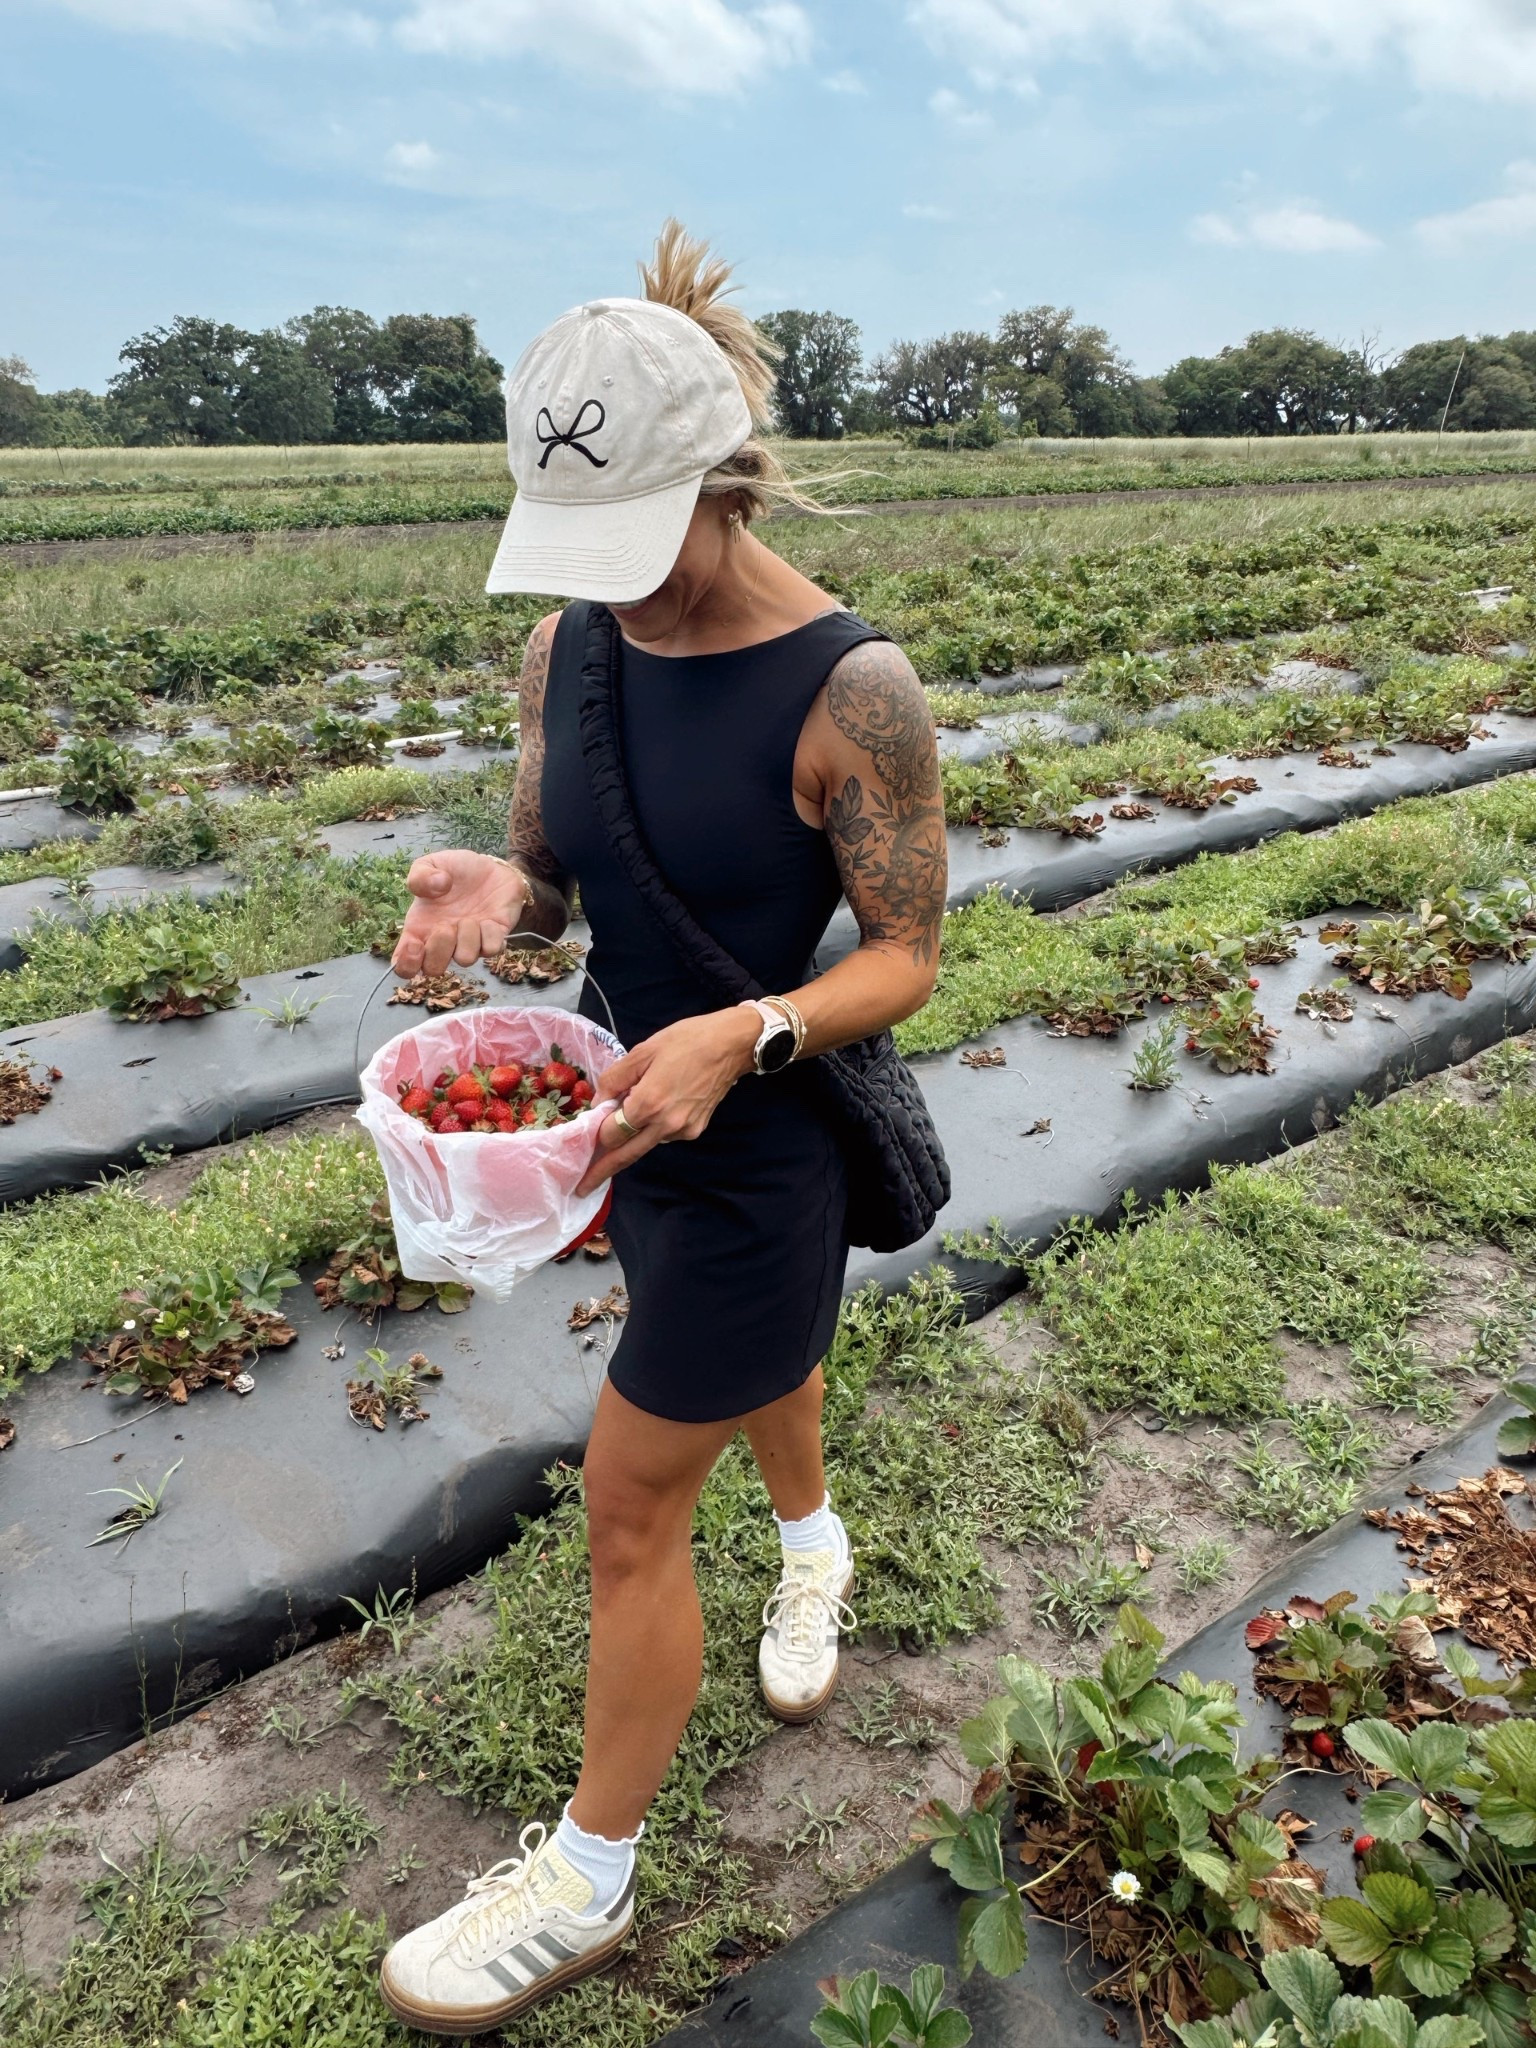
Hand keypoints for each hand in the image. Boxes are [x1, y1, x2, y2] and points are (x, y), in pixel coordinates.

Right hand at [391, 850, 524, 976]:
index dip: (407, 964)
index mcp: (421, 929)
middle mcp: (445, 942)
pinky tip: (488, 919)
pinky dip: (490, 935)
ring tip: (469, 918)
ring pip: (465, 959)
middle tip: (445, 926)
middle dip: (438, 950)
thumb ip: (420, 875)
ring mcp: (470, 943)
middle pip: (433, 970)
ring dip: (466, 937)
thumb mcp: (430, 863)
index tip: (414, 943)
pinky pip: (492, 950)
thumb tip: (436, 888)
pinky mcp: (495, 938)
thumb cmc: (456, 870)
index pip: (405, 966)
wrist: (491, 867)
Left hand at [574, 1007, 759, 1195]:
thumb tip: (598, 1103)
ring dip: (632, 1139)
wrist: (732, 1045)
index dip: (597, 1130)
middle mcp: (665, 1125)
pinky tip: (660, 1105)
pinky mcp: (695, 1130)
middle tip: (582, 1188)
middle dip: (602, 1172)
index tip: (588, 1128)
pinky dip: (653, 1127)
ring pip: (646, 1143)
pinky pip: (664, 1135)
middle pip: (626, 1155)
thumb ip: (615, 1079)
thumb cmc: (686, 1041)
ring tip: (631, 1114)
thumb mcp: (643, 1051)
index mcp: (648, 1104)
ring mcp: (682, 1131)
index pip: (611, 1133)